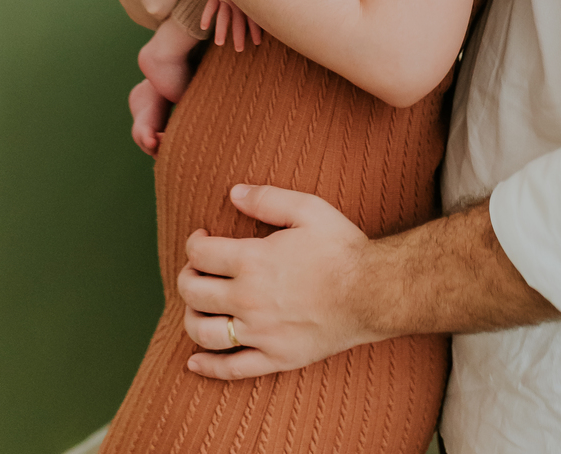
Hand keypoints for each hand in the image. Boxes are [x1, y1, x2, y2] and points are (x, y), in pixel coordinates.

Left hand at [179, 187, 374, 378]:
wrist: (372, 292)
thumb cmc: (341, 247)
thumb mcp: (308, 208)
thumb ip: (267, 199)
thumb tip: (233, 192)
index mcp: (253, 261)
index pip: (201, 254)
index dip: (194, 243)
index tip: (202, 238)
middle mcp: (249, 299)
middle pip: (194, 292)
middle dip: (187, 276)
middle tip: (196, 269)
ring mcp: (260, 332)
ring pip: (204, 331)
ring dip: (190, 317)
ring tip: (198, 305)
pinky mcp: (274, 357)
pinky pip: (231, 369)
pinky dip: (208, 367)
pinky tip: (194, 362)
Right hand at [201, 0, 262, 53]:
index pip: (253, 17)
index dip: (255, 30)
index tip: (257, 43)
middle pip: (237, 20)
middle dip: (239, 35)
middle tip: (239, 50)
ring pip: (223, 15)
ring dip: (221, 30)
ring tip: (219, 43)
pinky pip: (210, 4)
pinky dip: (206, 15)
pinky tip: (204, 27)